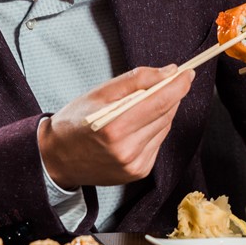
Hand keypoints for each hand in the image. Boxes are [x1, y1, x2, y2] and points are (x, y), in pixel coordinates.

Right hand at [38, 65, 194, 189]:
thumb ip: (137, 79)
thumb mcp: (100, 92)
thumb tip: (169, 72)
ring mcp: (134, 164)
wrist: (58, 158)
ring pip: (165, 127)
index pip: (161, 101)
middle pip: (166, 113)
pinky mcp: (139, 172)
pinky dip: (153, 129)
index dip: (179, 85)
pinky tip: (137, 125)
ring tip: (141, 106)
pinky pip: (158, 142)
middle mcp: (127, 150)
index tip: (187, 73)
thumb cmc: (75, 121)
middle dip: (170, 95)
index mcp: (115, 127)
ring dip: (161, 112)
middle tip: (165, 81)